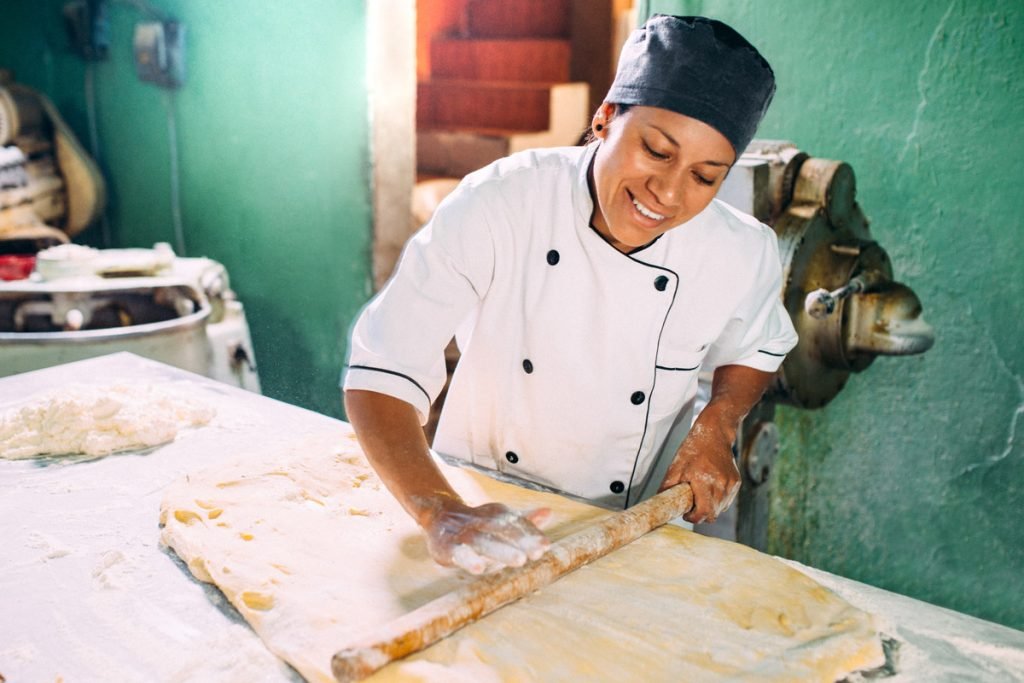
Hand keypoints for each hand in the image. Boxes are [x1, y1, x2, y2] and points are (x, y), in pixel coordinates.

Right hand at [418, 496, 550, 574]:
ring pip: (483, 541)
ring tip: (520, 560)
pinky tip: (480, 568)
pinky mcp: (447, 547)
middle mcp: (480, 520)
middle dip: (520, 540)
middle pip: (502, 529)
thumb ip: (524, 521)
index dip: (530, 533)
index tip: (545, 545)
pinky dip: (469, 559)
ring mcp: (464, 533)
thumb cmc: (476, 523)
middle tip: (537, 552)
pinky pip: (459, 553)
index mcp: (495, 514)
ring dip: (501, 550)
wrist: (438, 514)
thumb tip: (549, 513)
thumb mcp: (499, 520)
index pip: (515, 522)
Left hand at [659, 416, 740, 524]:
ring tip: (700, 494)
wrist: (714, 434)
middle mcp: (720, 484)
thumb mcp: (676, 466)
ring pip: (721, 509)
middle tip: (691, 506)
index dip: (693, 518)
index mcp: (704, 481)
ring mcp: (730, 484)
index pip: (703, 512)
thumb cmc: (694, 449)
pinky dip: (718, 500)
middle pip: (713, 514)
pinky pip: (727, 500)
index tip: (686, 514)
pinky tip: (710, 488)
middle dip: (701, 514)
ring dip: (710, 507)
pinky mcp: (736, 482)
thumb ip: (668, 485)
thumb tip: (660, 501)